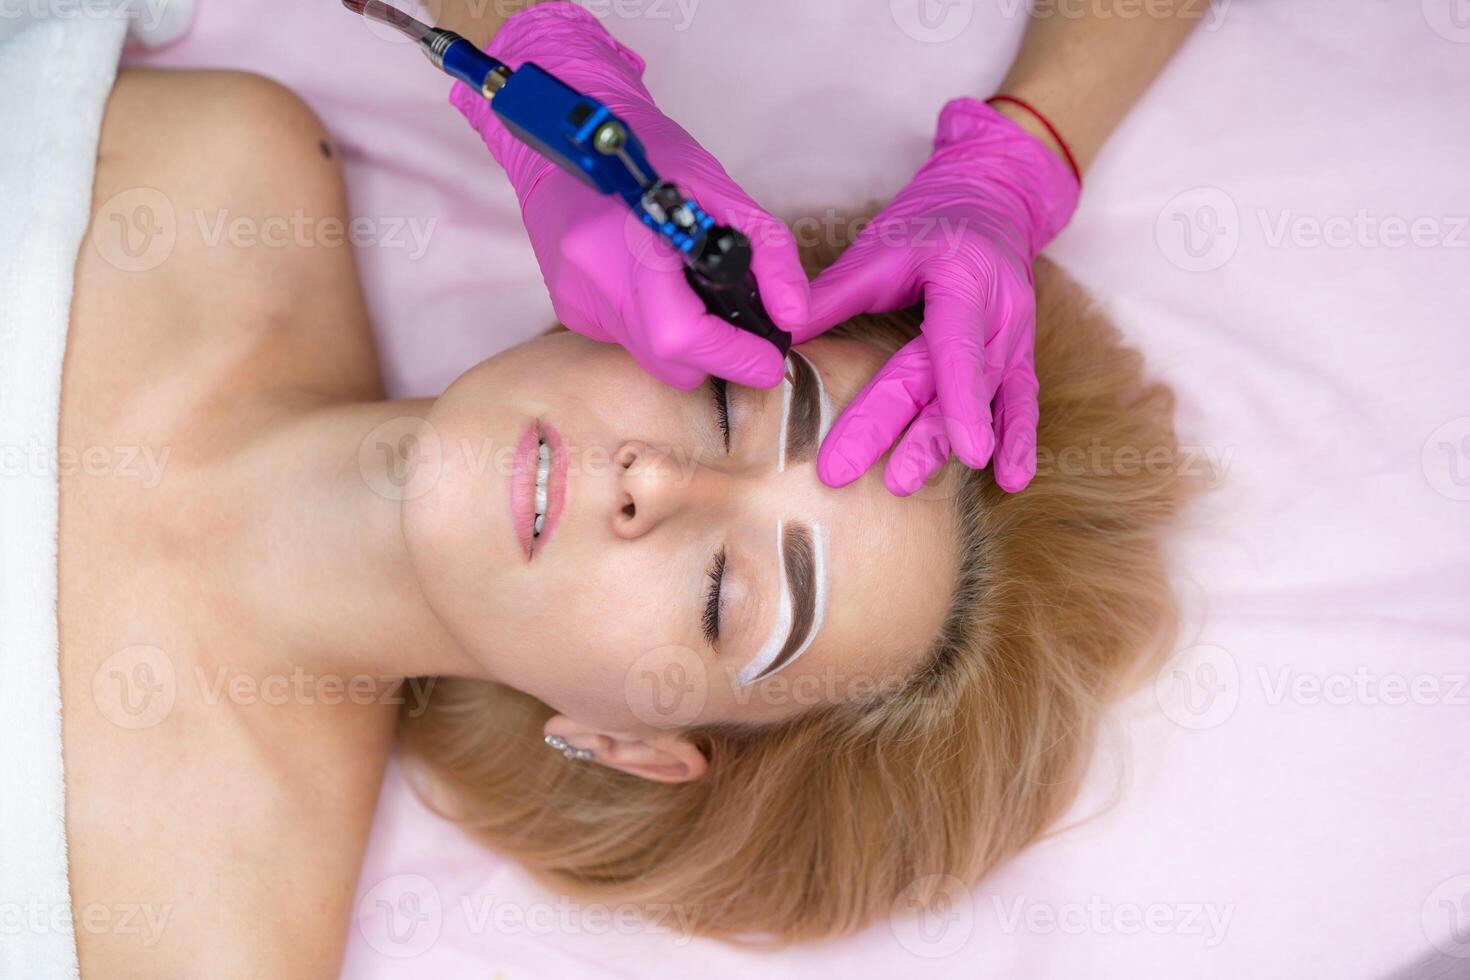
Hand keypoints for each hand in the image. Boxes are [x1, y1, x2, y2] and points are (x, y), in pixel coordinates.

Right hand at [450, 2, 807, 389]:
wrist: (574, 138)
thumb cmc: (653, 156)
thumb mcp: (723, 190)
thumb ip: (769, 254)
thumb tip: (793, 316)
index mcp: (627, 245)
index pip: (680, 336)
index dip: (733, 356)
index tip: (768, 358)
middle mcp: (593, 281)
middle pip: (668, 363)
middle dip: (715, 357)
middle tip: (741, 330)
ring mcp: (576, 301)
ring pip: (651, 360)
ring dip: (686, 344)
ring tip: (696, 296)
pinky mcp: (571, 310)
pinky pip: (629, 341)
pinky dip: (656, 327)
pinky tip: (657, 288)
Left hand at [792, 98, 1079, 494]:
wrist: (990, 201)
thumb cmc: (928, 223)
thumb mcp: (879, 247)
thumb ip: (832, 294)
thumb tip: (776, 334)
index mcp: (964, 280)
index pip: (958, 347)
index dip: (959, 399)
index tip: (967, 451)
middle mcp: (999, 313)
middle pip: (956, 385)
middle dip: (922, 436)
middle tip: (891, 484)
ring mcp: (1014, 338)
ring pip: (986, 402)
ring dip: (953, 446)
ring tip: (915, 485)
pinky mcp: (1018, 355)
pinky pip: (1022, 402)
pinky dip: (1020, 440)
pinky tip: (1014, 480)